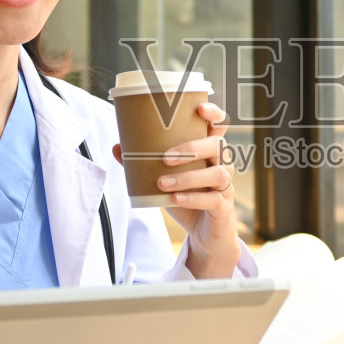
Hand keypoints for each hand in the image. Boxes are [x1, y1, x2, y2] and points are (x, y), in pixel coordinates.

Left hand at [113, 101, 239, 278]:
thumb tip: (117, 147)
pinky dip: (193, 198)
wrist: (204, 235)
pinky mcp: (224, 207)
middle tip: (164, 157)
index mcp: (210, 151)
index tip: (199, 108)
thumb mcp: (164, 180)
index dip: (214, 114)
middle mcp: (222, 164)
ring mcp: (226, 186)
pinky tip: (176, 198)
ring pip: (216, 173)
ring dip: (188, 177)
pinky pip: (213, 199)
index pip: (220, 125)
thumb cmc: (187, 199)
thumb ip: (143, 164)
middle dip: (192, 148)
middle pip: (218, 145)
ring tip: (162, 182)